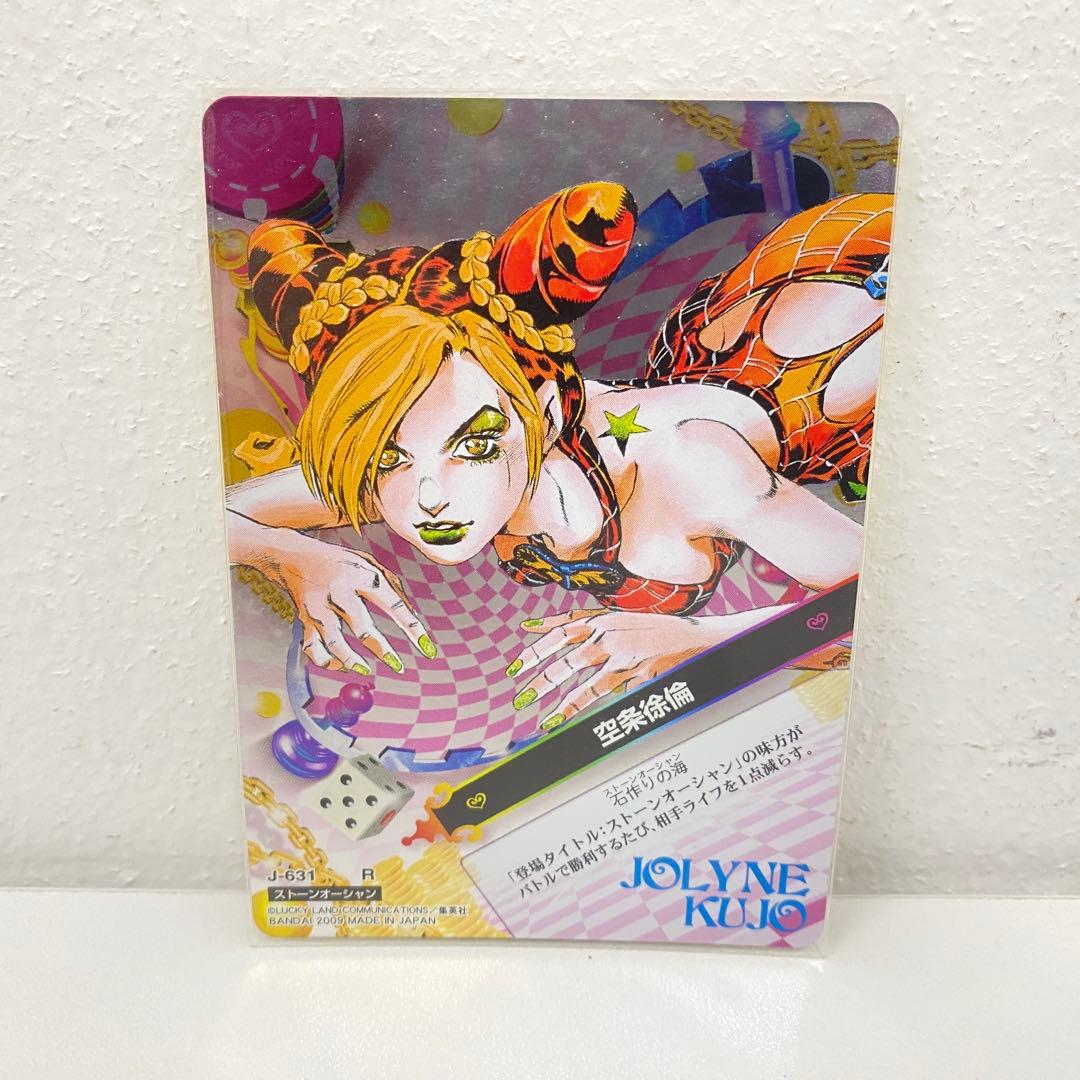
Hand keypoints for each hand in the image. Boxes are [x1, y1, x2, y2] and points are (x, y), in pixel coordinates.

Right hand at [248, 525, 434, 672]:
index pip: (392, 604)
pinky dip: (326, 661)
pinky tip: (340, 665)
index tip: (427, 648)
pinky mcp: (304, 621)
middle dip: (383, 650)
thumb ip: (393, 586)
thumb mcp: (369, 563)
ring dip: (351, 661)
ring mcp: (319, 608)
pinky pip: (313, 648)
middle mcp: (340, 593)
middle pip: (362, 626)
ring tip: (366, 669)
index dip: (412, 628)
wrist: (293, 556)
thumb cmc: (339, 562)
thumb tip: (412, 616)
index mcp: (362, 576)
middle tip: (399, 667)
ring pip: (334, 642)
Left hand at [506, 609, 721, 729]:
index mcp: (604, 617)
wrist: (697, 638)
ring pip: (574, 670)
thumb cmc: (660, 632)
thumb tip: (556, 628)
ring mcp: (618, 651)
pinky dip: (574, 706)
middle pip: (562, 650)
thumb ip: (593, 624)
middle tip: (517, 687)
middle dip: (535, 670)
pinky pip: (596, 691)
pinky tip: (558, 717)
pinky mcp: (631, 671)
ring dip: (549, 690)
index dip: (538, 643)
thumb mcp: (624, 621)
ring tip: (530, 706)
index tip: (517, 659)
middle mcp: (607, 631)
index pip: (563, 627)